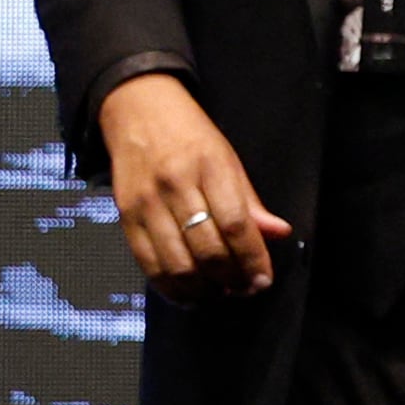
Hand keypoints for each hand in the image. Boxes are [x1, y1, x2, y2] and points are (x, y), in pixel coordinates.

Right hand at [98, 73, 290, 298]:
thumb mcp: (228, 159)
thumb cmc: (190, 135)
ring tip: (219, 293)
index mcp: (210, 167)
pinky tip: (188, 293)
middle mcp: (176, 186)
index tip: (263, 279)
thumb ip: (250, 201)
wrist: (137, 111)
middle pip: (207, 248)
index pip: (236, 223)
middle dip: (230, 278)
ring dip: (202, 289)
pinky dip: (170, 286)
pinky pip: (148, 264)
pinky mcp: (125, 218)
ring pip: (176, 263)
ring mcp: (147, 204)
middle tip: (244, 289)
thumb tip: (279, 233)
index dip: (252, 258)